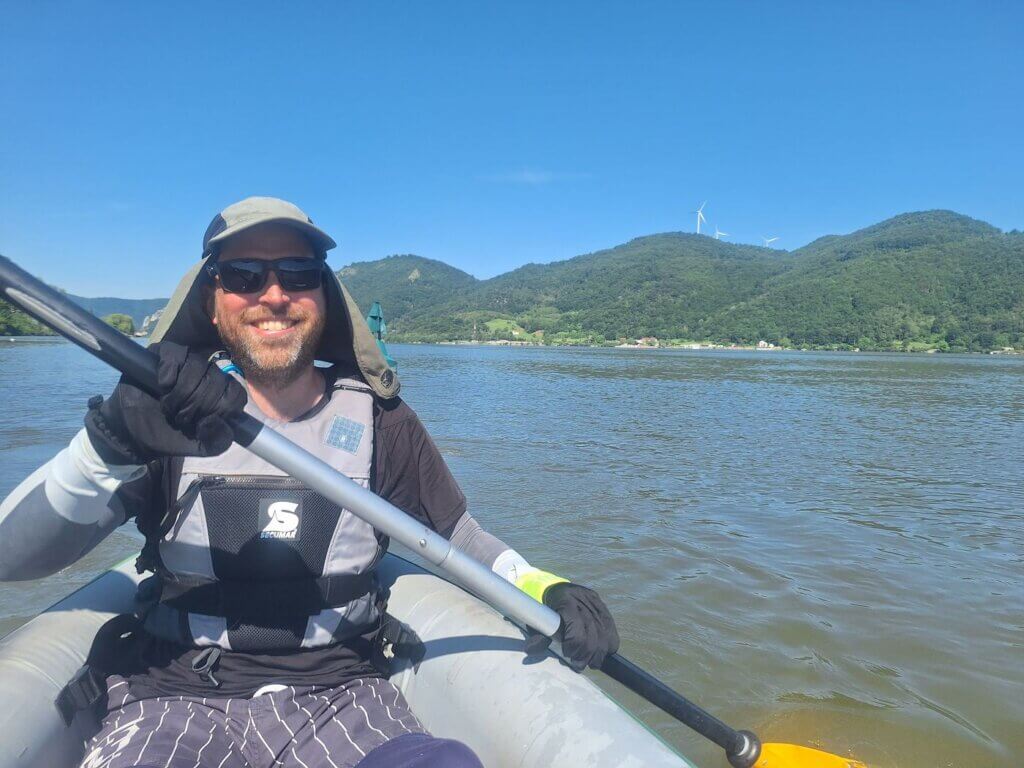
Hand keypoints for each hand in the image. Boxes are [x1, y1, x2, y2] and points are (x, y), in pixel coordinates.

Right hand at [85, 342, 246, 463]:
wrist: (132, 434)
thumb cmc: (168, 435)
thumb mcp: (199, 447)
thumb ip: (217, 441)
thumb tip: (221, 423)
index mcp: (220, 394)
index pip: (236, 393)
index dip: (222, 409)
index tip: (202, 423)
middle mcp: (207, 374)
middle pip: (217, 380)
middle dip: (198, 406)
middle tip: (180, 419)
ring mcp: (186, 362)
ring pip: (198, 366)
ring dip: (181, 393)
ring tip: (168, 407)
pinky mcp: (163, 354)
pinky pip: (176, 356)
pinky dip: (169, 375)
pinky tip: (161, 387)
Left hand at [543, 582, 619, 670]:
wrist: (557, 588)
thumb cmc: (546, 607)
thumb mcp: (538, 619)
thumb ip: (538, 635)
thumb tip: (530, 650)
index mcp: (565, 600)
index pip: (576, 626)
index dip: (574, 644)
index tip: (567, 654)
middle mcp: (583, 599)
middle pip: (592, 632)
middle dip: (586, 653)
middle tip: (578, 664)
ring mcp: (596, 602)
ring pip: (604, 633)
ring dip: (598, 653)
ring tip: (590, 663)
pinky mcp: (603, 607)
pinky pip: (611, 630)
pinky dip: (608, 645)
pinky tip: (600, 653)